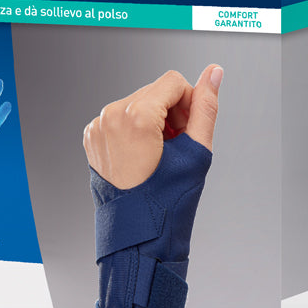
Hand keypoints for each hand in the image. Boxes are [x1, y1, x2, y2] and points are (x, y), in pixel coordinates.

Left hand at [83, 66, 222, 188]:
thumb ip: (206, 107)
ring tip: (161, 154)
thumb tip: (214, 72)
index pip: (173, 82)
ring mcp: (98, 127)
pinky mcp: (92, 137)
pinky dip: (136, 130)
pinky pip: (120, 118)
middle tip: (178, 147)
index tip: (189, 131)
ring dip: (155, 121)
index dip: (190, 103)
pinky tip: (144, 155)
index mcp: (134, 116)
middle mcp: (110, 116)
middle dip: (172, 113)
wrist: (137, 235)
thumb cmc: (167, 200)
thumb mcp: (195, 151)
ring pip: (137, 103)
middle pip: (154, 92)